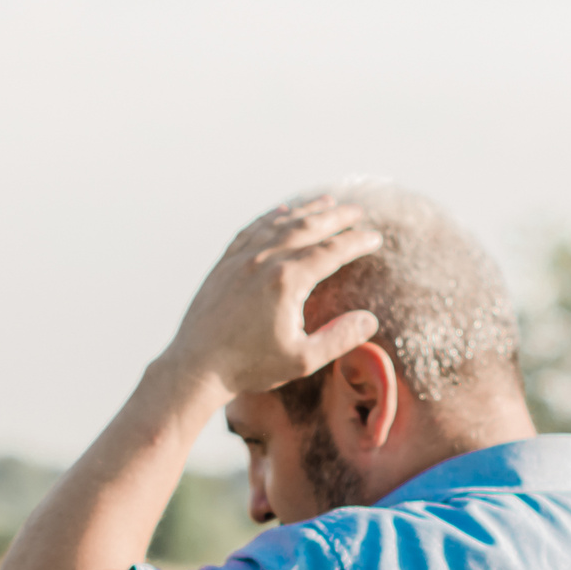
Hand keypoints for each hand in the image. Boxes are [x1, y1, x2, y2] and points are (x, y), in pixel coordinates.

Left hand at [161, 196, 382, 398]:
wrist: (196, 367)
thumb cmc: (249, 367)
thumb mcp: (302, 360)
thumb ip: (339, 338)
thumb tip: (370, 320)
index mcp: (287, 281)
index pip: (331, 251)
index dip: (356, 242)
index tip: (374, 237)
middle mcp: (264, 261)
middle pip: (308, 227)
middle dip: (336, 216)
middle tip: (357, 210)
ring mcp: (241, 259)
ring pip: (279, 223)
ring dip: (305, 211)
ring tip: (325, 202)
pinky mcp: (224, 264)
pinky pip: (251, 230)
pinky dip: (271, 217)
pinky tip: (281, 212)